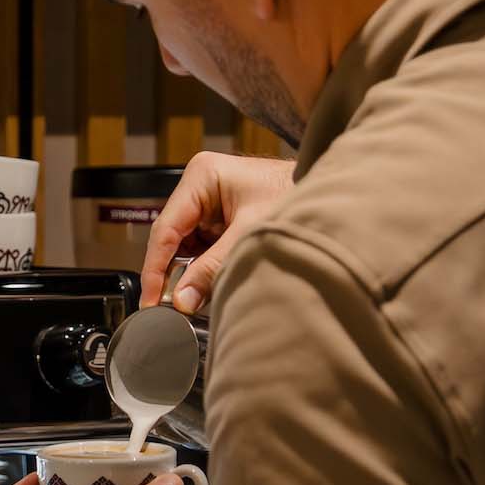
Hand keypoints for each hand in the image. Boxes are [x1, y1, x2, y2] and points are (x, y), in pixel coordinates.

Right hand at [139, 153, 295, 312]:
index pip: (165, 228)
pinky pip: (202, 249)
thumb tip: (183, 300)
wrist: (333, 197)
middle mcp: (200, 186)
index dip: (155, 269)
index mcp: (201, 176)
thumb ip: (213, 268)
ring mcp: (210, 203)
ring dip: (189, 274)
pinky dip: (204, 269)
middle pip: (172, 238)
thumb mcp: (250, 235)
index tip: (151, 300)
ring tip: (193, 299)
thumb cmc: (298, 197)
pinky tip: (208, 285)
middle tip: (168, 308)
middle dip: (172, 274)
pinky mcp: (222, 219)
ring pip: (186, 247)